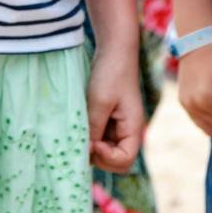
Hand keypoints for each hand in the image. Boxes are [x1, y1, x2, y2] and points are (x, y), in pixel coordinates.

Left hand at [88, 43, 144, 172]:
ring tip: (78, 131)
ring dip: (91, 147)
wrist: (114, 51)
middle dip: (98, 157)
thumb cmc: (110, 74)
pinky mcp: (107, 120)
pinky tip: (78, 125)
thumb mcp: (99, 102)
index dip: (107, 157)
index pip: (124, 160)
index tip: (93, 142)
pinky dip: (88, 137)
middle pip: (115, 161)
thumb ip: (93, 128)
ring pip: (104, 151)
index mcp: (133, 128)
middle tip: (82, 140)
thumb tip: (83, 153)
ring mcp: (117, 126)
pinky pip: (98, 138)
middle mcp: (126, 131)